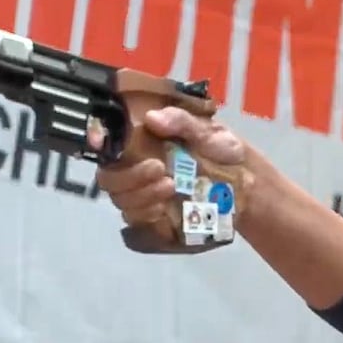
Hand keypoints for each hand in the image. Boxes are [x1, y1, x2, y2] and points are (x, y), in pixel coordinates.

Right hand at [91, 107, 247, 225]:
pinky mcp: (156, 219)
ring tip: (170, 186)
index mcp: (141, 143)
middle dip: (129, 176)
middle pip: (109, 179)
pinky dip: (147, 216)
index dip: (96, 141)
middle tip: (159, 168)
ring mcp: (144, 196)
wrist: (247, 182)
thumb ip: (182, 122)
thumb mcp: (208, 130)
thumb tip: (153, 119)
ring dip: (141, 196)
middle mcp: (135, 170)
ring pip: (122, 202)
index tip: (100, 140)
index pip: (106, 143)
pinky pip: (138, 223)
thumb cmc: (221, 149)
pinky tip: (164, 208)